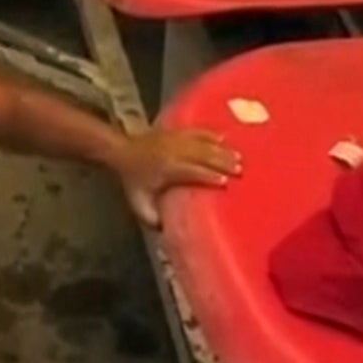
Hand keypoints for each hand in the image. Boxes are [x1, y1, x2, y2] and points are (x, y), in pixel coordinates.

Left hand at [113, 127, 240, 226]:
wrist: (121, 152)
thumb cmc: (133, 180)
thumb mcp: (139, 203)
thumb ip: (153, 218)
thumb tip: (169, 232)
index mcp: (168, 169)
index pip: (193, 172)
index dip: (208, 177)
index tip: (224, 183)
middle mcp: (174, 152)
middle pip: (203, 155)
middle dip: (222, 162)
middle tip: (240, 169)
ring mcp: (175, 139)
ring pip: (203, 143)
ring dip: (221, 149)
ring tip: (238, 156)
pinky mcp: (175, 131)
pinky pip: (197, 131)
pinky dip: (210, 134)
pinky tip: (224, 137)